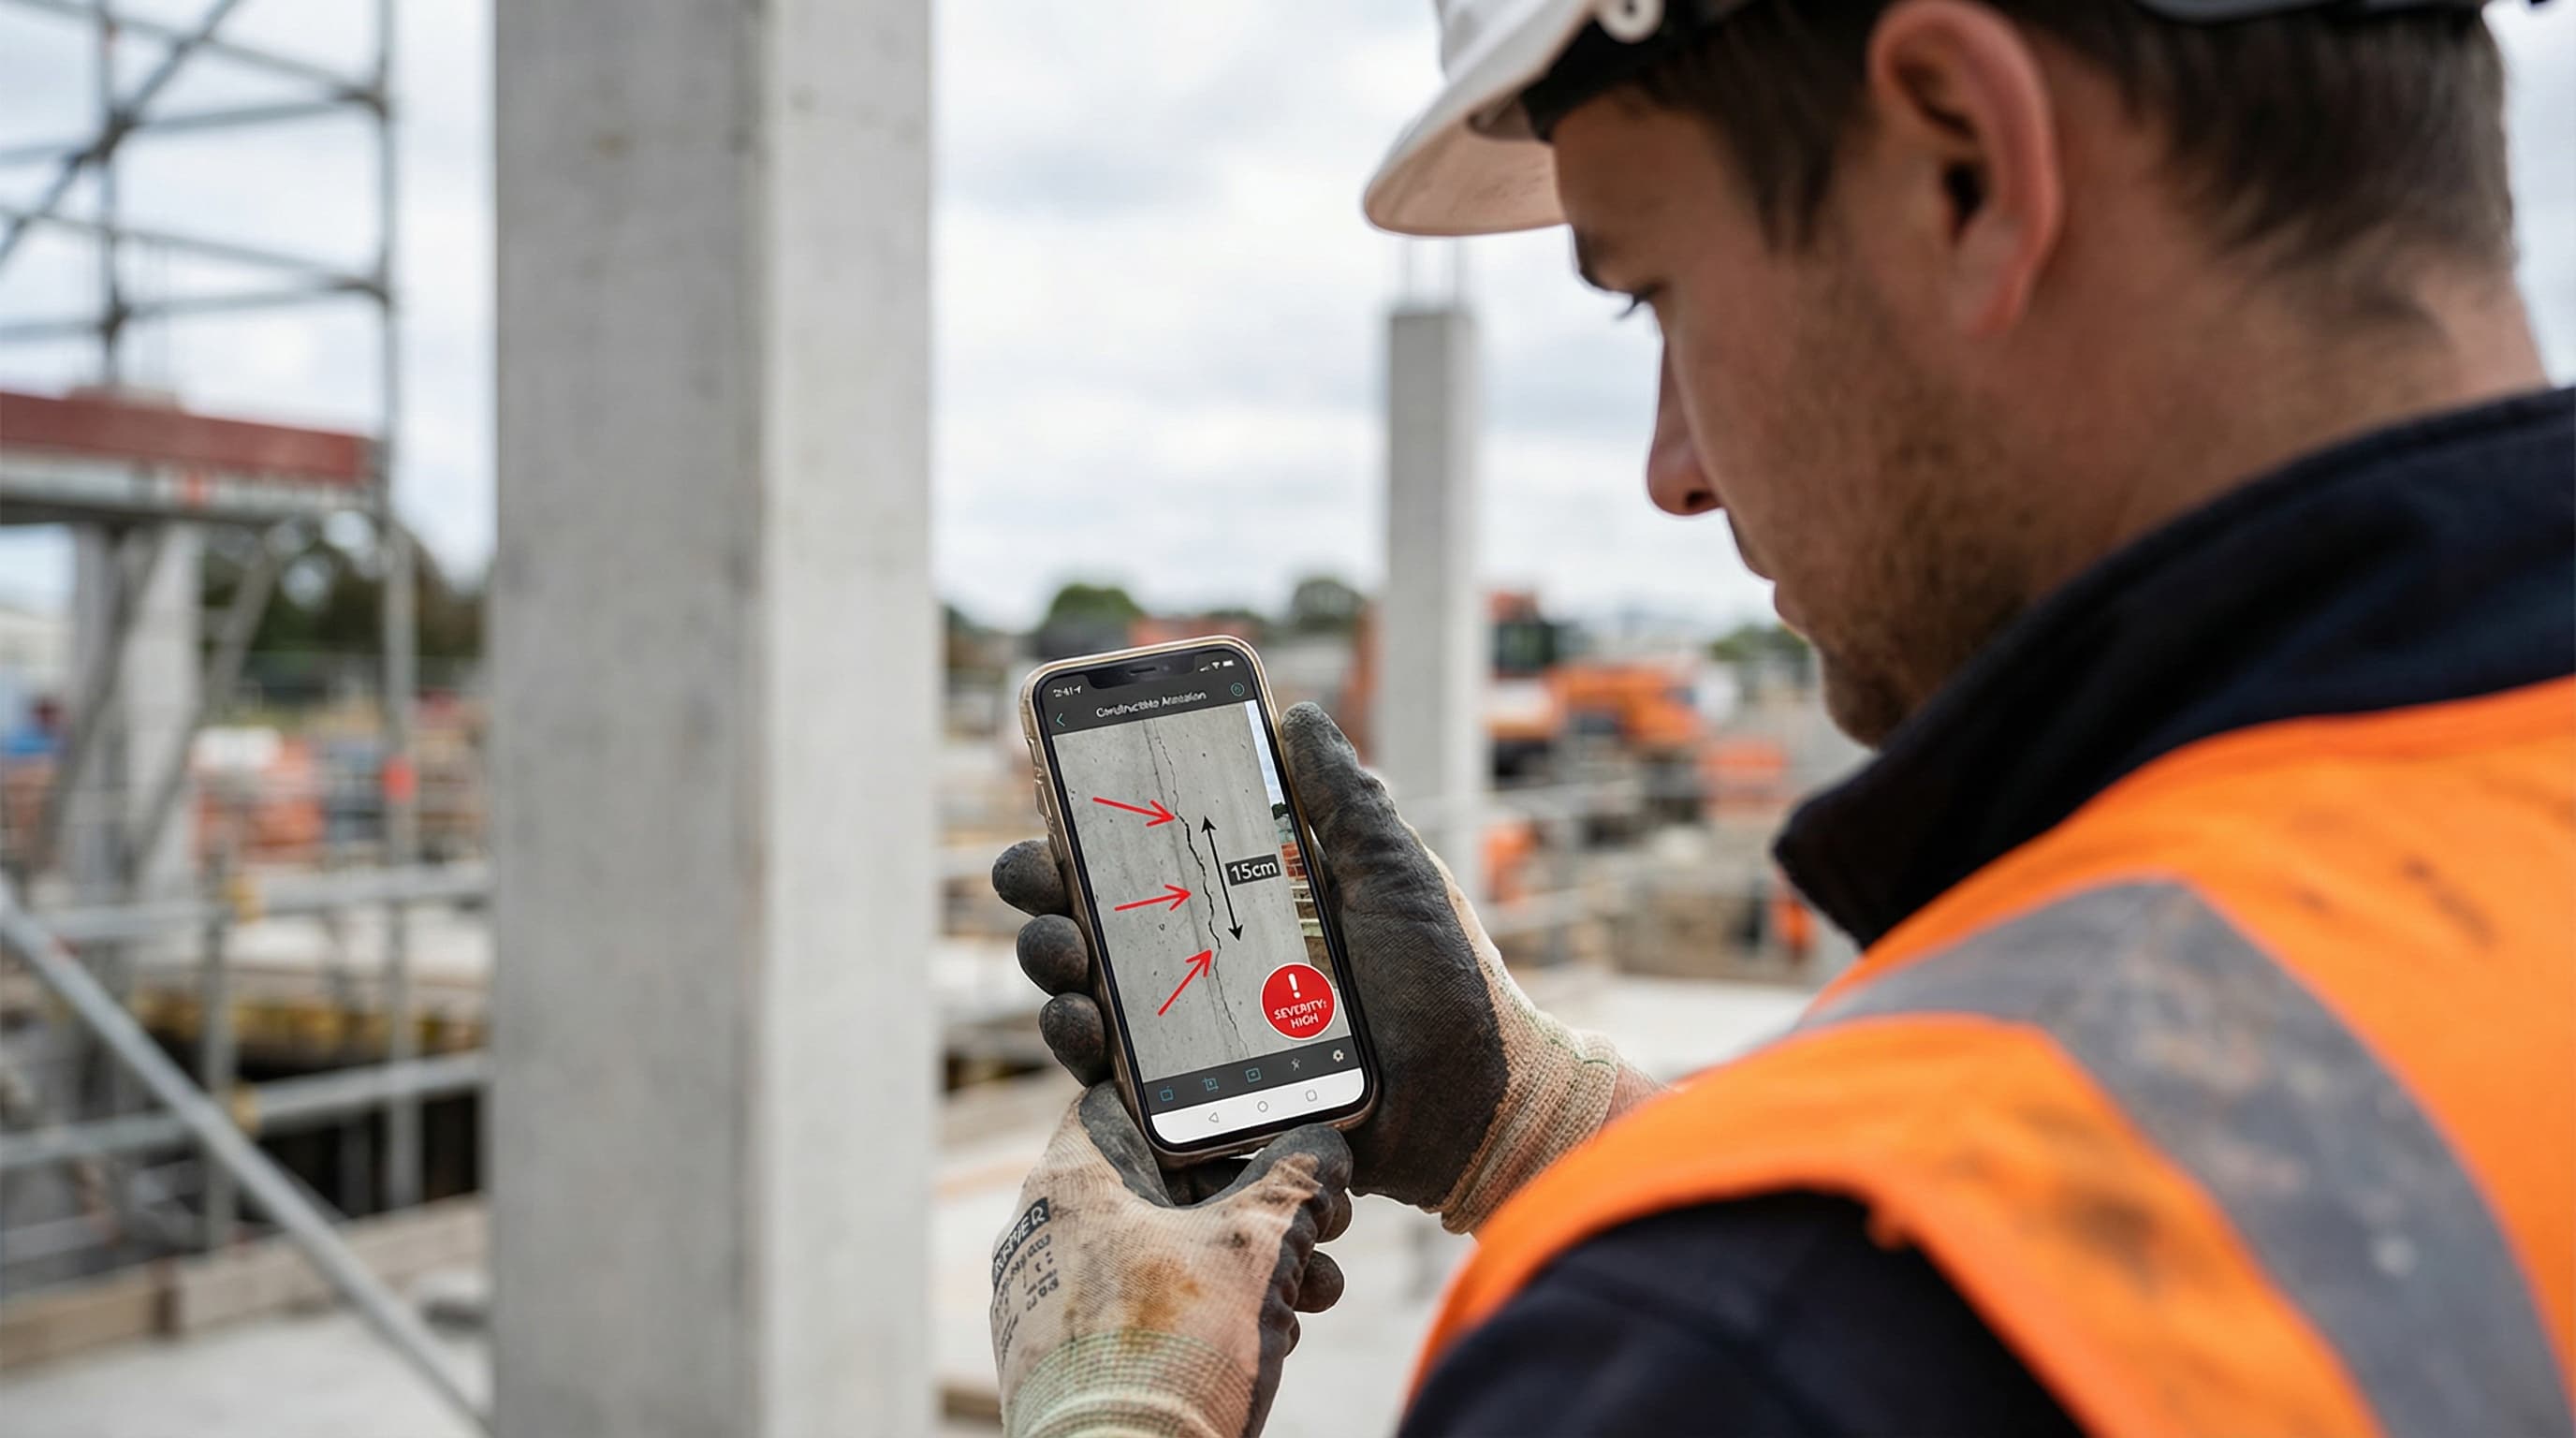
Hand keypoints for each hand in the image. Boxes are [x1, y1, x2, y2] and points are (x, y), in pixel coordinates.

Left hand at [991, 1085, 1351, 1437]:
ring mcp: (1058, 1298)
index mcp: (1074, 1179)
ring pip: (1171, 1253)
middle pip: (1170, 1186)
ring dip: (1252, 1266)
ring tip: (1314, 1293)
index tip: (1266, 1127)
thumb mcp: (1257, 1247)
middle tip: (1321, 1223)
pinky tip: (1273, 1334)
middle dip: (1261, 1207)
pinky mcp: (1074, 1356)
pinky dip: (1213, 1311)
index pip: (1133, 1103)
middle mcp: (1051, 1230)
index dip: (1208, 1112)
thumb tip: (1325, 1146)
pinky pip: (1152, 1308)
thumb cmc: (1172, 1352)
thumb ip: (1296, 1181)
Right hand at [995, 702, 1658, 1232]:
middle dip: (1044, 886)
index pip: (1146, 849)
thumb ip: (1343, 801)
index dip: (1089, 819)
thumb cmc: (1445, 985)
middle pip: (1091, 913)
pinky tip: (1083, 1019)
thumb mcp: (1394, 875)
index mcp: (1244, 897)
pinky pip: (1114, 1078)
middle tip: (1039, 875)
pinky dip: (1080, 1044)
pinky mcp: (1194, 1101)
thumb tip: (1297, 712)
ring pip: (1086, 989)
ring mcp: (1192, 1034)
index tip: (1056, 787)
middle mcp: (1205, 959)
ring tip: (1063, 951)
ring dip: (1050, 960)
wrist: (1476, 1103)